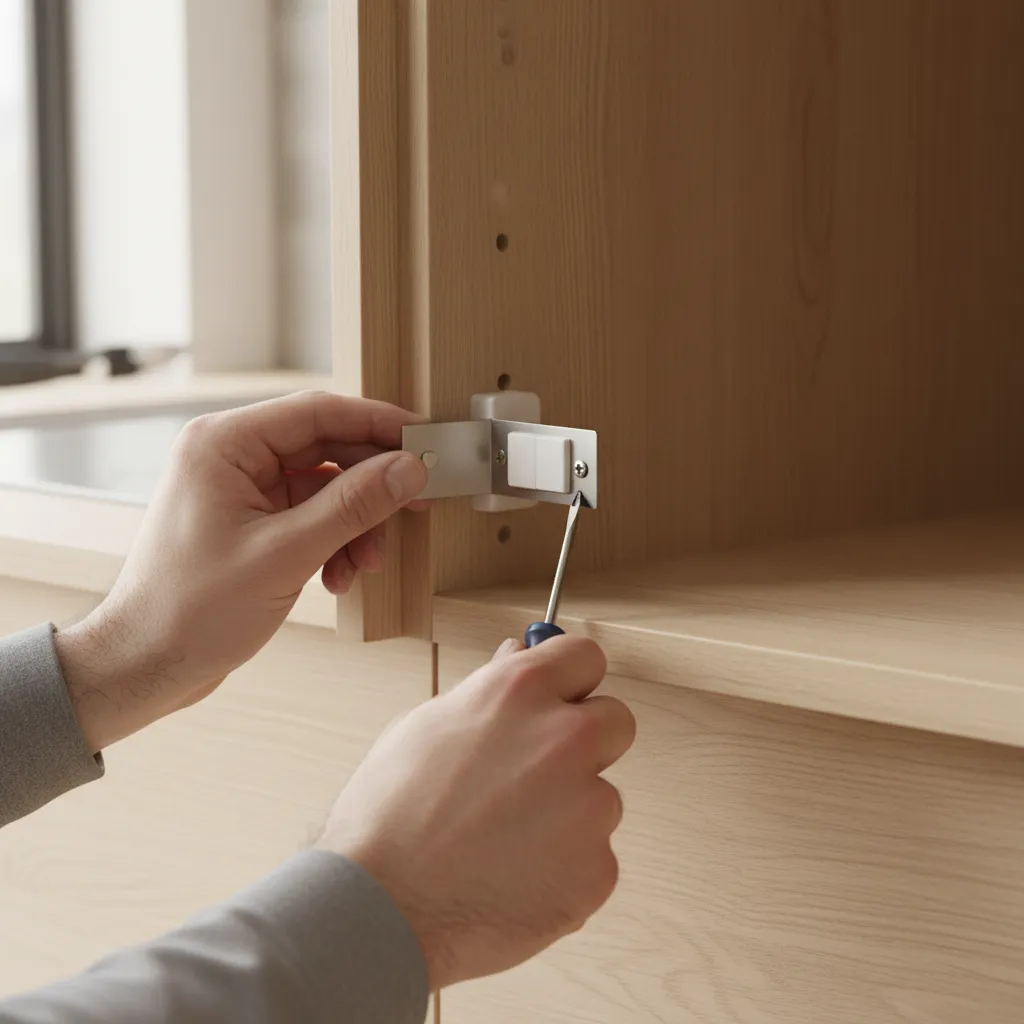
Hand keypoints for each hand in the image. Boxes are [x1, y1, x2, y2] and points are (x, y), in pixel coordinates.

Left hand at [55, 390, 427, 751]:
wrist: (148, 665)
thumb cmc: (189, 611)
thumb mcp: (286, 554)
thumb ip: (352, 505)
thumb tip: (407, 469)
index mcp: (224, 444)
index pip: (318, 411)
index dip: (378, 423)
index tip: (423, 439)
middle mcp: (231, 457)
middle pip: (326, 448)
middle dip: (372, 485)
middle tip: (417, 502)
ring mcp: (242, 490)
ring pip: (326, 486)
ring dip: (356, 522)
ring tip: (367, 562)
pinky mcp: (252, 522)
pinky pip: (312, 515)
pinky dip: (335, 542)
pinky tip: (339, 577)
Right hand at [317, 635, 635, 990]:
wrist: (379, 911)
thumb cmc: (387, 818)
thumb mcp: (426, 726)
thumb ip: (488, 688)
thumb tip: (518, 654)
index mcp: (520, 692)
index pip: (585, 656)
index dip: (571, 677)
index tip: (563, 694)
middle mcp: (565, 739)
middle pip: (616, 721)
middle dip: (587, 740)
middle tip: (538, 773)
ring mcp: (588, 806)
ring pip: (603, 796)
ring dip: (571, 811)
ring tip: (503, 838)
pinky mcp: (598, 869)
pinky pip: (595, 856)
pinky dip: (565, 866)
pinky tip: (512, 874)